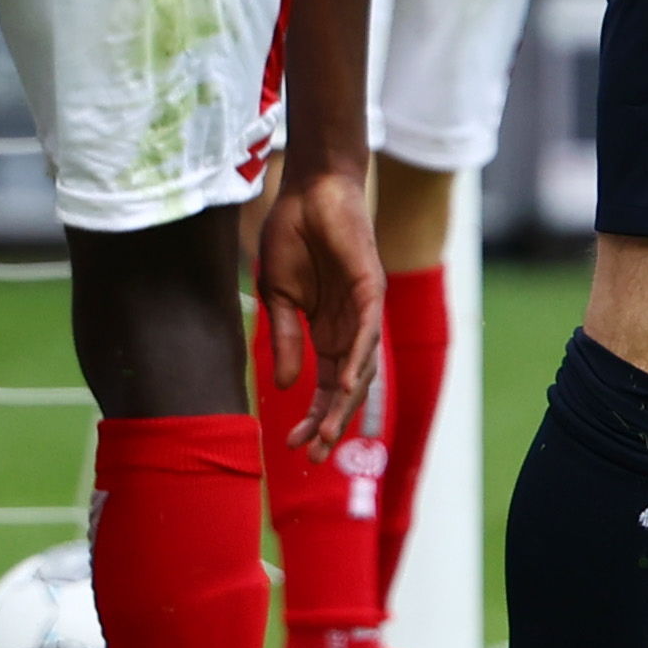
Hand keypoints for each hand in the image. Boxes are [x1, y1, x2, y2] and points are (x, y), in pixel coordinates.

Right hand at [255, 166, 382, 453]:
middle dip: (331, 424)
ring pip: (361, 367)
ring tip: (328, 435)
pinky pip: (367, 330)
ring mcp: (362, 309)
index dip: (312, 417)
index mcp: (326, 331)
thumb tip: (285, 387)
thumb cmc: (291, 234)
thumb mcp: (277, 295)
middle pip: (346, 387)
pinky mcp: (370, 286)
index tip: (292, 447)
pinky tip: (344, 387)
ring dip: (344, 403)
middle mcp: (349, 327)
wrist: (309, 189)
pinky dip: (358, 360)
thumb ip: (283, 338)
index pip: (323, 386)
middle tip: (315, 458)